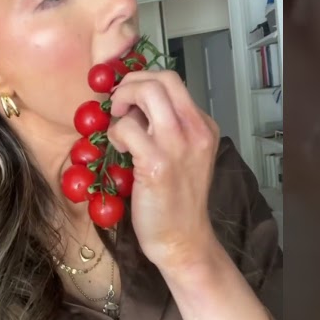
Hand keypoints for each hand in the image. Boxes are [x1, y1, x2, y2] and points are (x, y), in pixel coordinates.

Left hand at [106, 70, 220, 269]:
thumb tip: (135, 104)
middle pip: (162, 79)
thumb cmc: (178, 201)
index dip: (143, 81)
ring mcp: (178, 146)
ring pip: (147, 93)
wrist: (182, 240)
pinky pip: (127, 128)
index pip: (173, 81)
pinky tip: (118, 149)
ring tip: (118, 125)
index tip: (127, 97)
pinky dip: (115, 132)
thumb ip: (170, 128)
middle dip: (131, 83)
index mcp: (204, 126)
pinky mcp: (157, 164)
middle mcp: (196, 131)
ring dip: (123, 101)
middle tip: (118, 104)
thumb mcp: (186, 156)